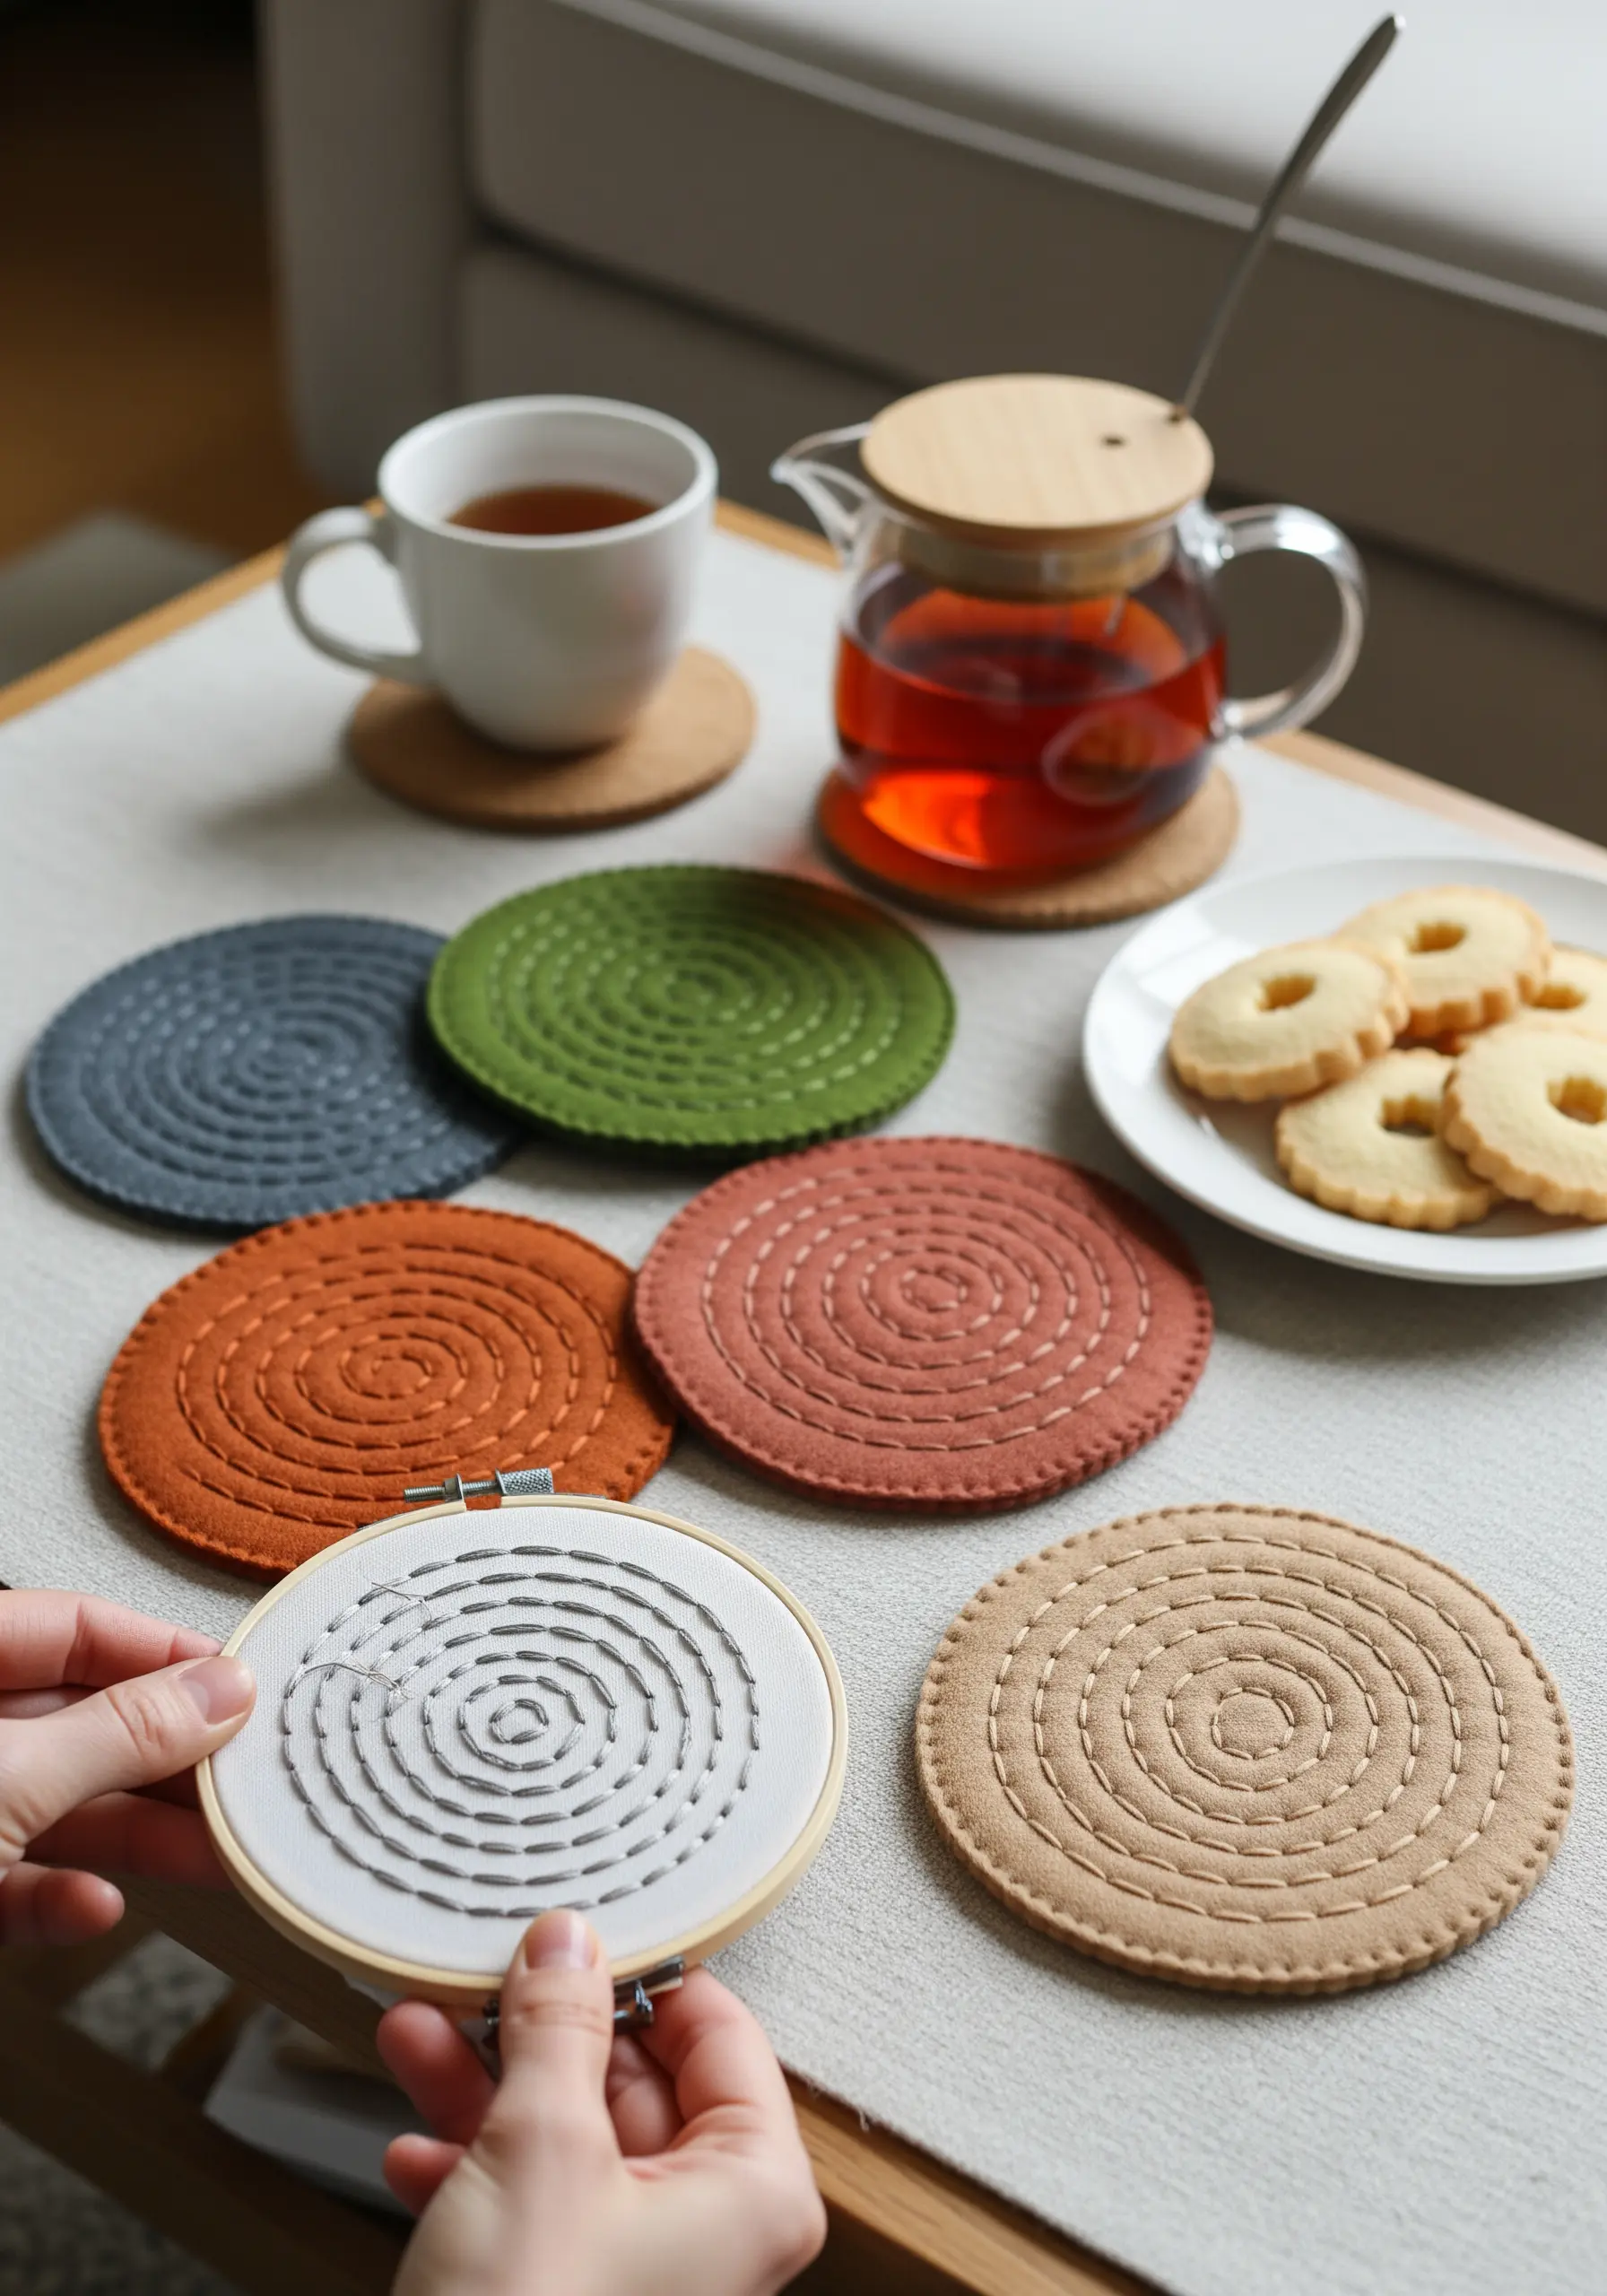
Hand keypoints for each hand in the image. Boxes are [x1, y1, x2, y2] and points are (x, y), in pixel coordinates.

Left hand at [0, 1588, 254, 1944]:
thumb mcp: (10, 1777)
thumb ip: (118, 1735)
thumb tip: (221, 1692)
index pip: (74, 1628)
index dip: (161, 1652)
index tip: (240, 1687)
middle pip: (80, 1724)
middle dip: (166, 1760)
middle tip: (247, 1778)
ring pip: (59, 1809)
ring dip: (137, 1838)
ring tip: (217, 1855)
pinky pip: (13, 1881)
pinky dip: (59, 1899)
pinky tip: (96, 1907)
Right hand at [377, 1910, 825, 2295]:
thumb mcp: (540, 2148)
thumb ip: (557, 2028)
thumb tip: (570, 1942)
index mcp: (753, 2190)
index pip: (721, 2034)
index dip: (647, 1974)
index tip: (584, 1929)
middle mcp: (710, 2232)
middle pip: (632, 2082)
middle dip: (540, 2031)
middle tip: (482, 1977)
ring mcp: (636, 2272)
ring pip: (567, 2139)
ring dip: (485, 2087)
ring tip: (418, 2034)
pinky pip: (528, 2203)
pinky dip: (470, 2167)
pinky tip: (416, 2144)